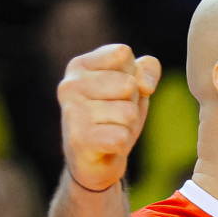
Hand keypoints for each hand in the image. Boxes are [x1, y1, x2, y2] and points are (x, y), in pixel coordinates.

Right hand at [59, 43, 160, 193]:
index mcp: (80, 65)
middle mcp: (69, 85)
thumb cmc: (114, 116)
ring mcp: (71, 112)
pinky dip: (123, 144)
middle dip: (131, 104)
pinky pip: (121, 136)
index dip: (134, 75)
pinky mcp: (78, 139)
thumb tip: (144, 85)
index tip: (119, 92)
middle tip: (114, 117)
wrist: (96, 161)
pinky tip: (107, 146)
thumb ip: (148, 69)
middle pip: (129, 85)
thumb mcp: (136, 85)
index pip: (124, 55)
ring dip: (128, 126)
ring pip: (128, 113)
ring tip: (110, 131)